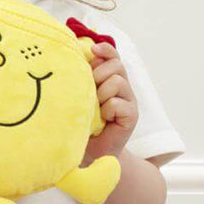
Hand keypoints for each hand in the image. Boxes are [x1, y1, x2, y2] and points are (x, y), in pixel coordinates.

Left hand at [84, 41, 138, 162]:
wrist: (91, 153)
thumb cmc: (81, 123)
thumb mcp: (79, 97)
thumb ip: (81, 79)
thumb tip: (72, 58)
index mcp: (110, 79)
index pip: (112, 56)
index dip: (105, 49)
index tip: (93, 49)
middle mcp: (123, 87)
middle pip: (116, 65)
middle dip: (99, 73)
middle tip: (91, 91)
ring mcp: (129, 101)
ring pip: (117, 81)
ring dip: (101, 93)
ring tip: (96, 107)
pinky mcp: (132, 115)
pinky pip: (117, 103)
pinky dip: (107, 110)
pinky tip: (103, 120)